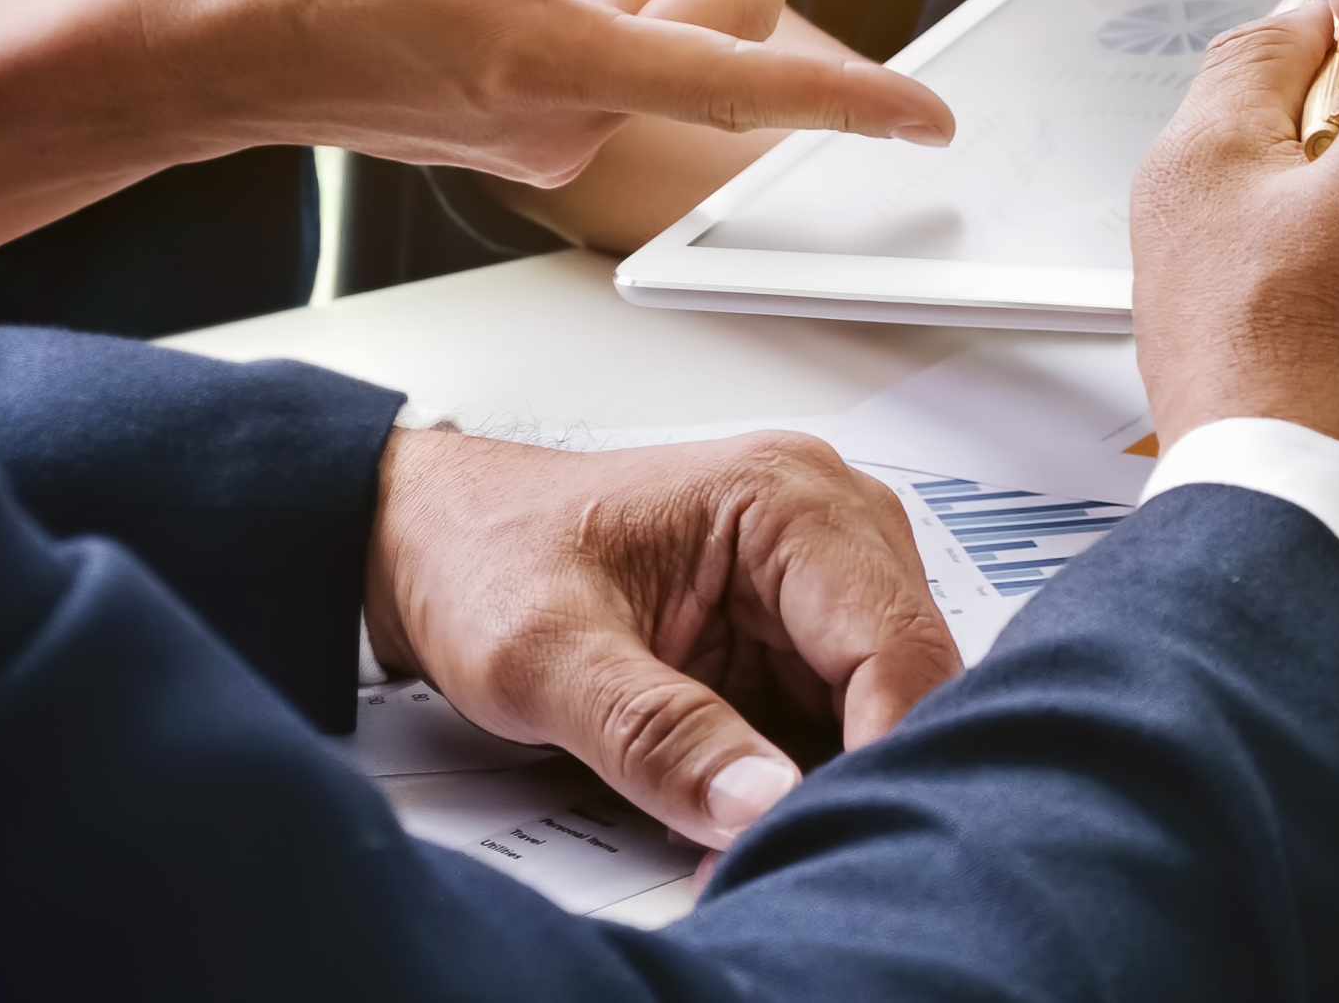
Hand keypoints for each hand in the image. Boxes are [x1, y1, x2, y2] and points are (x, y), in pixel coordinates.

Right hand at [0, 0, 952, 292]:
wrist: (189, 40)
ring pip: (642, 39)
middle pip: (698, 32)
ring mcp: (533, 131)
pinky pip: (586, 54)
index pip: (742, 82)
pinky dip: (583, 9)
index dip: (849, 103)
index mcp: (553, 58)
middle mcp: (559, 114)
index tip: (930, 127)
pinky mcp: (504, 126)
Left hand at [362, 430, 963, 849]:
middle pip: (909, 676)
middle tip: (780, 840)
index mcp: (784, 498)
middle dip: (855, 769)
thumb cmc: (479, 553)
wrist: (429, 541)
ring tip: (746, 822)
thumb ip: (651, 732)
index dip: (881, 750)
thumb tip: (755, 803)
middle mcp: (825, 523)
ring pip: (883, 704)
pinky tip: (744, 798)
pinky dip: (801, 770)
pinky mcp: (796, 628)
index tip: (823, 828)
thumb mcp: (542, 655)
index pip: (895, 643)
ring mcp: (818, 578)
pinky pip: (838, 716)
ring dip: (828, 774)